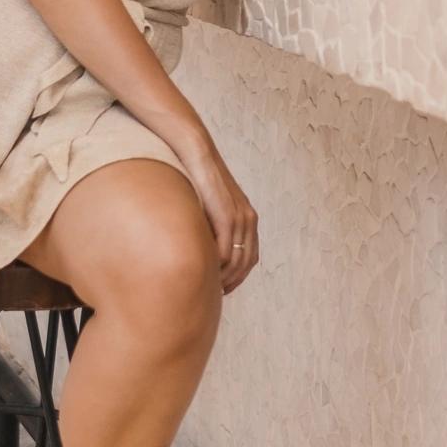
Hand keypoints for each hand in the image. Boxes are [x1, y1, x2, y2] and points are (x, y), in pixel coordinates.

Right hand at [179, 130, 258, 293]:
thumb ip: (211, 224)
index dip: (239, 276)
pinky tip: (206, 272)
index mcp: (248, 217)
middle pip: (246, 262)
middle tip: (215, 294)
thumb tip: (200, 246)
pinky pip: (226, 249)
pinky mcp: (226, 215)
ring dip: (224, 277)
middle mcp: (248, 218)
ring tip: (209, 287)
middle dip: (233, 281)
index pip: (250, 257)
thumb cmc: (197, 177)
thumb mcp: (210, 205)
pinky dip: (218, 266)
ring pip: (237, 260)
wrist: (196, 152)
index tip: (223, 288)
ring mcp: (239, 217)